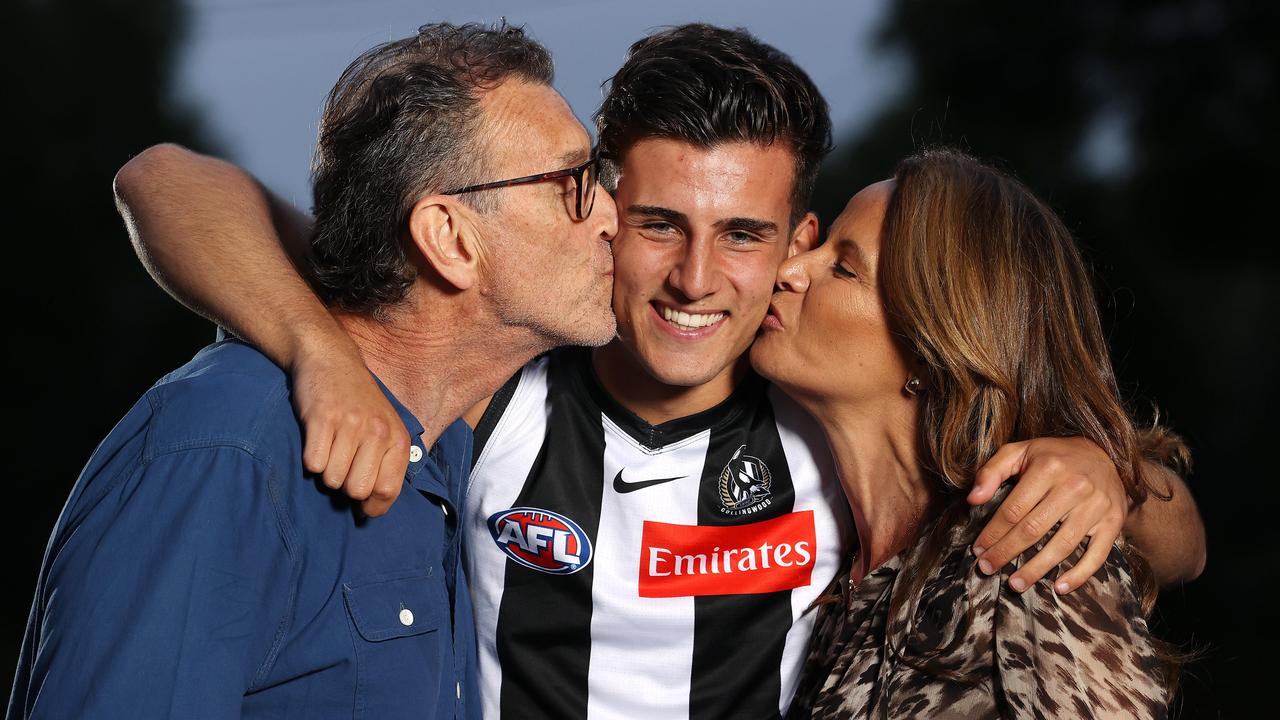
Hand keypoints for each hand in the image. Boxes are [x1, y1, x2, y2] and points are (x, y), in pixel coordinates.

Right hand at [291, 336, 410, 516]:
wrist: (331, 359)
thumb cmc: (358, 402)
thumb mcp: (384, 428)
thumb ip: (385, 465)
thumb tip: (371, 511)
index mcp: (397, 438)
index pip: (388, 491)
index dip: (371, 506)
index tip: (361, 505)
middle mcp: (378, 432)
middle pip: (358, 490)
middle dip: (345, 487)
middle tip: (342, 466)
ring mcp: (351, 424)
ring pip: (332, 480)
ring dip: (326, 472)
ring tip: (330, 448)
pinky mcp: (322, 418)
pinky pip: (313, 464)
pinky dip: (310, 460)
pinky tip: (316, 440)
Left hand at [968, 437, 1126, 593]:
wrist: (1103, 454)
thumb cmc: (1053, 456)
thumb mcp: (1019, 452)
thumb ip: (991, 472)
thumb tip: (973, 499)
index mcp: (1048, 468)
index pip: (1013, 509)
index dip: (993, 533)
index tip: (978, 549)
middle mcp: (1074, 487)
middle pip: (1033, 530)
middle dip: (1006, 552)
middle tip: (987, 568)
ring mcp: (1097, 506)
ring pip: (1062, 546)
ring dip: (1036, 570)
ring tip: (1015, 584)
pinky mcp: (1114, 522)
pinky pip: (1097, 555)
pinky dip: (1079, 575)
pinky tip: (1059, 587)